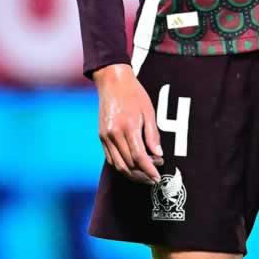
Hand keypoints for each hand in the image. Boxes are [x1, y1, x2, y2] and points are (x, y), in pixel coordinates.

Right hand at [93, 63, 163, 183]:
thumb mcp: (149, 111)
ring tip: (145, 176)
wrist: (112, 82)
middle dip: (142, 174)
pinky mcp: (101, 137)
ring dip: (132, 174)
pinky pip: (111, 158)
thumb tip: (158, 154)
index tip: (157, 177)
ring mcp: (105, 137)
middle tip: (154, 177)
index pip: (139, 157)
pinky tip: (132, 167)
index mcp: (128, 127)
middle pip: (128, 164)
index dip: (149, 169)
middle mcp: (114, 134)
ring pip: (118, 165)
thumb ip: (152, 135)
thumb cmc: (134, 94)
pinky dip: (122, 166)